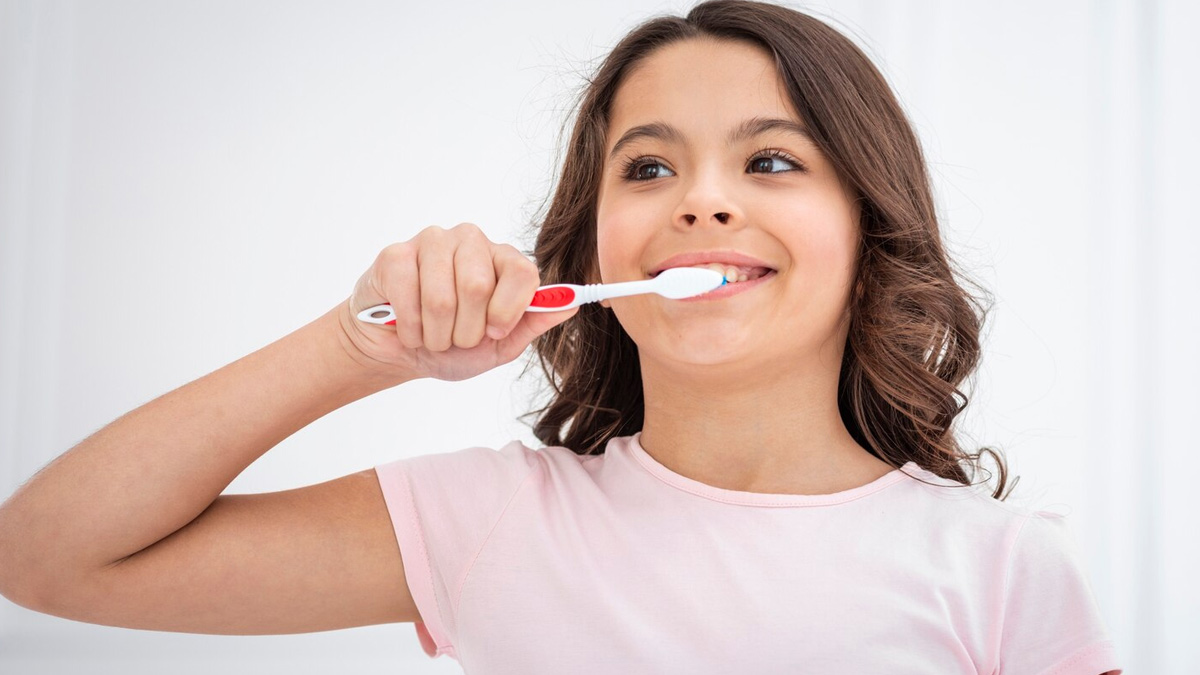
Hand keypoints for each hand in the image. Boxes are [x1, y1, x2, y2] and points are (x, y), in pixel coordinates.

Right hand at [337, 223, 577, 381]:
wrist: (399, 350)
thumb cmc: (452, 345)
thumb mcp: (499, 345)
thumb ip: (533, 322)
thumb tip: (572, 304)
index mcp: (503, 260)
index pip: (523, 272)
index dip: (508, 311)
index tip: (493, 332)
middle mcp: (471, 241)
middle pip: (478, 286)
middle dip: (466, 330)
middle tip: (456, 338)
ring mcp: (432, 242)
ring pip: (442, 297)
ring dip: (437, 334)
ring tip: (432, 335)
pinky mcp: (396, 254)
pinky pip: (409, 297)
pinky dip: (411, 328)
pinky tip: (409, 328)